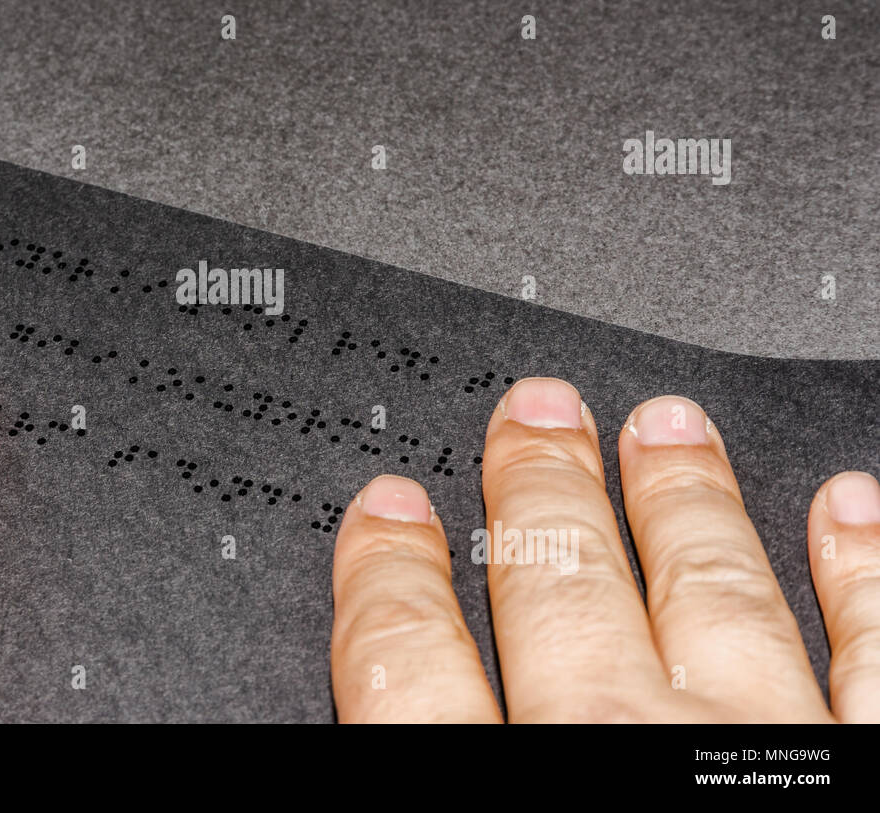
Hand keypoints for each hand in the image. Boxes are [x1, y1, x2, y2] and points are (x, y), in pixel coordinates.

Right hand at [330, 377, 878, 721]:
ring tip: (666, 427)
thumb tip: (359, 713)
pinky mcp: (873, 768)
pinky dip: (860, 578)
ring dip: (682, 500)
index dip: (390, 578)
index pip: (409, 663)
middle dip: (540, 491)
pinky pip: (873, 656)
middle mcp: (619, 743)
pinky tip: (848, 513)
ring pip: (708, 594)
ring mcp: (756, 748)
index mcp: (490, 783)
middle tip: (538, 413)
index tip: (388, 518)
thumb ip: (413, 769)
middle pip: (558, 590)